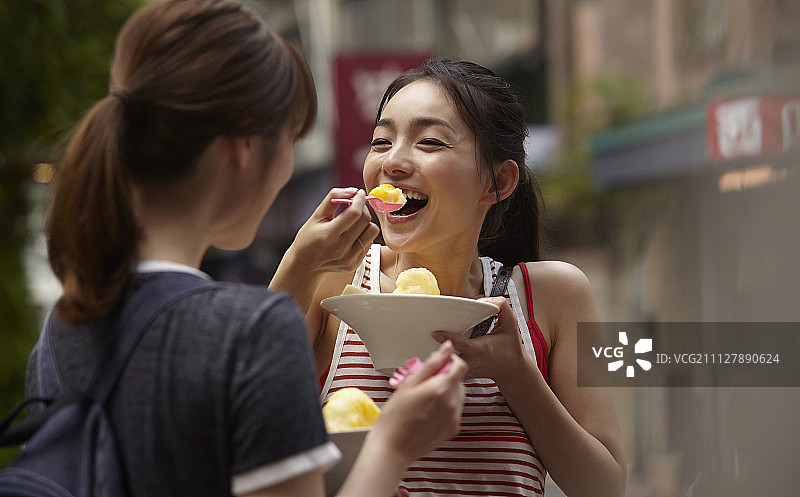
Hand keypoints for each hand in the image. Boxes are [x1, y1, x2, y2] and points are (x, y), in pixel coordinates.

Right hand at [285, 188, 378, 274]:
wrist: (305, 265)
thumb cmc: (308, 237)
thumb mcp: (316, 216)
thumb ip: (333, 199)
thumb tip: (353, 190)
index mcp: (328, 235)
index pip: (354, 213)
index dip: (359, 200)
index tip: (359, 193)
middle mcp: (340, 249)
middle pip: (365, 220)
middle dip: (362, 208)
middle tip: (355, 205)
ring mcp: (349, 259)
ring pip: (372, 231)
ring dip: (365, 222)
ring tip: (354, 221)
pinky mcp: (355, 264)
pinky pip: (369, 242)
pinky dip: (363, 234)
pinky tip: (352, 234)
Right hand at [369, 341, 466, 466]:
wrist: (393, 448)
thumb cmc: (395, 417)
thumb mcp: (409, 384)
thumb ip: (431, 364)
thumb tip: (446, 348)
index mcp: (441, 389)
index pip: (460, 366)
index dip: (452, 360)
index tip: (441, 361)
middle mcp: (452, 403)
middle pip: (459, 381)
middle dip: (446, 377)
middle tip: (426, 383)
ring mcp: (454, 418)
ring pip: (458, 396)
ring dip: (447, 392)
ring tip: (425, 399)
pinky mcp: (453, 429)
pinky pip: (455, 411)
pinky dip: (446, 407)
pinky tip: (428, 412)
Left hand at [432, 297, 528, 382]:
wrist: (512, 370)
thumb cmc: (509, 346)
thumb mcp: (511, 323)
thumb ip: (501, 306)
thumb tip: (482, 300)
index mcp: (482, 348)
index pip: (463, 345)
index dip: (449, 339)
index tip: (436, 333)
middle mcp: (472, 361)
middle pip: (449, 359)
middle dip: (437, 352)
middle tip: (424, 340)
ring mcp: (466, 371)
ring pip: (446, 368)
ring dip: (436, 360)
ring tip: (427, 348)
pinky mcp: (463, 377)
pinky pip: (447, 373)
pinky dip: (440, 366)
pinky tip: (434, 358)